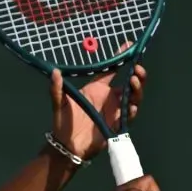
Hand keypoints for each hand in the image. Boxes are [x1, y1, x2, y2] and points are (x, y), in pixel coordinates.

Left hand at [48, 41, 146, 159]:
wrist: (67, 145)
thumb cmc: (63, 122)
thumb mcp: (59, 102)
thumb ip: (56, 88)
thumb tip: (54, 71)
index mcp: (97, 89)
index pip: (112, 70)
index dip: (121, 58)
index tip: (129, 44)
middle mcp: (109, 97)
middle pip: (130, 83)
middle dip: (137, 74)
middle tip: (137, 68)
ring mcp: (115, 110)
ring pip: (134, 97)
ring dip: (137, 88)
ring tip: (134, 80)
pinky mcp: (118, 124)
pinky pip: (130, 115)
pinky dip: (133, 109)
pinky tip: (132, 104)